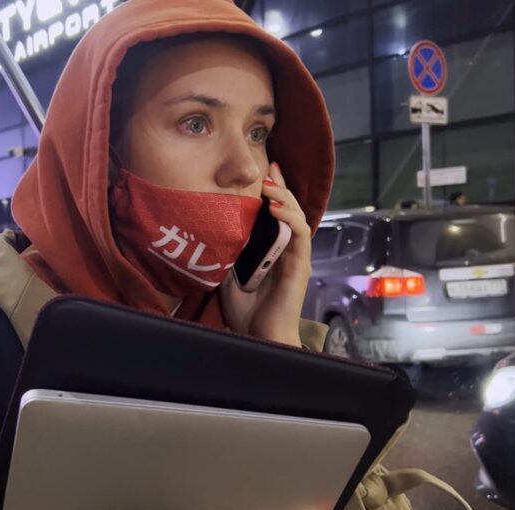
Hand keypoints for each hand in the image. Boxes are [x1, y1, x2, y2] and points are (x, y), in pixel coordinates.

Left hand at [220, 162, 311, 346]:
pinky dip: (289, 217)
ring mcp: (295, 256)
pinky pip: (299, 234)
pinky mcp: (300, 264)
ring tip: (269, 184)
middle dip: (281, 186)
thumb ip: (230, 255)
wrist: (258, 338)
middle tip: (270, 166)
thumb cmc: (247, 314)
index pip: (276, 214)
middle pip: (289, 209)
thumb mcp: (229, 277)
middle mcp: (287, 250)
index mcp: (273, 251)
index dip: (272, 192)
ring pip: (296, 216)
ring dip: (284, 197)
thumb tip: (214, 234)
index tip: (263, 172)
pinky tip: (275, 207)